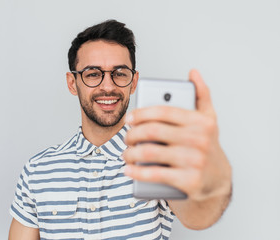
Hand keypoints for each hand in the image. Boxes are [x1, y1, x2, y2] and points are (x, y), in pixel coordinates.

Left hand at [123, 70, 231, 200]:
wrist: (218, 180)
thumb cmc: (207, 145)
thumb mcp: (209, 119)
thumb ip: (201, 95)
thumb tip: (193, 72)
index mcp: (201, 121)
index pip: (163, 111)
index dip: (141, 114)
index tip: (129, 119)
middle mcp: (199, 139)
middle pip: (152, 131)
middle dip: (132, 134)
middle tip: (126, 138)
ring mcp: (194, 161)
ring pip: (150, 152)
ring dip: (130, 153)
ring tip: (126, 154)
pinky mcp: (188, 181)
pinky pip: (155, 174)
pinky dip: (137, 172)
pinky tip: (128, 170)